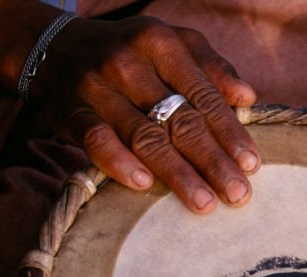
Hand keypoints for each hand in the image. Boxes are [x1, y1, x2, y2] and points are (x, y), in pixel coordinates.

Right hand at [33, 17, 259, 212]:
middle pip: (179, 119)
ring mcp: (96, 87)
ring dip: (177, 174)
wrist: (55, 48)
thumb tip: (247, 97)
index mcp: (161, 43)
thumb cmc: (132, 54)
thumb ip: (212, 68)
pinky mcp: (70, 111)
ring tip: (204, 203)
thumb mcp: (173, 44)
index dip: (229, 132)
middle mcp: (128, 63)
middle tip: (237, 194)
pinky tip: (144, 186)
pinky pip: (96, 140)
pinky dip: (120, 163)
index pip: (203, 95)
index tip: (251, 165)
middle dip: (212, 161)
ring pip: (144, 136)